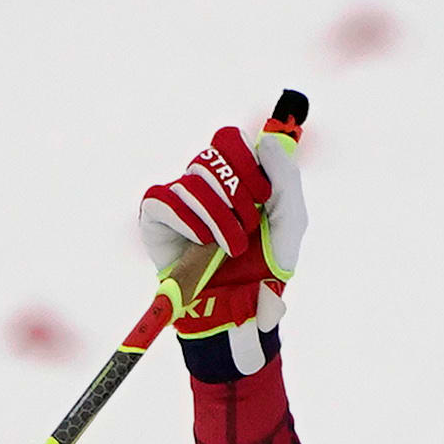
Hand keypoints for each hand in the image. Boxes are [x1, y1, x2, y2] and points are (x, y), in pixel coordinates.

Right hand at [132, 107, 305, 345]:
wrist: (238, 304)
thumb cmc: (264, 265)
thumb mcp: (289, 221)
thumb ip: (287, 178)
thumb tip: (268, 141)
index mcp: (235, 175)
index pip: (229, 139)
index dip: (247, 162)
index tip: (264, 195)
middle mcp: (204, 182)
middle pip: (210, 157)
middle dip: (235, 195)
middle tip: (247, 226)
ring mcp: (178, 199)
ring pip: (191, 183)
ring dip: (218, 218)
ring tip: (230, 247)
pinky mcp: (155, 218)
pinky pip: (163, 200)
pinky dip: (186, 220)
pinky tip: (201, 242)